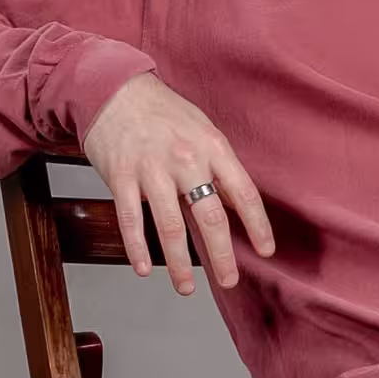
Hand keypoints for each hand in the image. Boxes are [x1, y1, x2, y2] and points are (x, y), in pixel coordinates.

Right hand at [80, 73, 275, 295]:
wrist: (113, 89)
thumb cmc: (162, 111)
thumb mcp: (203, 129)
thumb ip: (221, 166)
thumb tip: (238, 203)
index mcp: (212, 147)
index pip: (244, 192)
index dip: (257, 225)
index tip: (265, 250)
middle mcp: (185, 159)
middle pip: (209, 216)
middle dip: (221, 255)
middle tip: (229, 280)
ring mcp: (151, 169)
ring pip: (170, 226)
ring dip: (179, 263)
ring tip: (186, 288)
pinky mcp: (121, 176)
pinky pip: (130, 220)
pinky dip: (137, 248)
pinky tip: (143, 269)